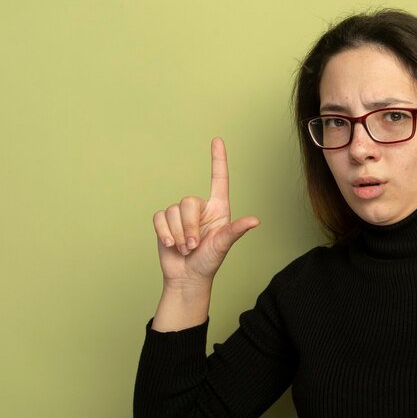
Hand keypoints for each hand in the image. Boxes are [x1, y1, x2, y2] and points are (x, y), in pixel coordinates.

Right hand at [152, 138, 259, 286]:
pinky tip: (171, 245)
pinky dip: (164, 232)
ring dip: (177, 234)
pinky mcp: (165, 221)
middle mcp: (200, 208)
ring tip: (185, 248)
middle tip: (193, 246)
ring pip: (173, 211)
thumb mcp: (223, 246)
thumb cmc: (209, 262)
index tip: (217, 140)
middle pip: (188, 202)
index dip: (218, 160)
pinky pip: (160, 217)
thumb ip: (235, 231)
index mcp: (218, 209)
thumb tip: (255, 221)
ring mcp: (181, 214)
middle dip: (189, 227)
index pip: (219, 179)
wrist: (187, 277)